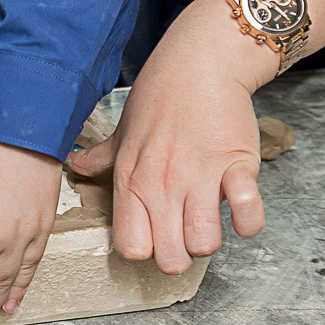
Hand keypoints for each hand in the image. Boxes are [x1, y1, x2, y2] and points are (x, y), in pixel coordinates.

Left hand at [68, 0, 275, 273]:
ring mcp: (201, 178)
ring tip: (211, 218)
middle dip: (181, 256)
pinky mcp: (238, 166)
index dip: (147, 250)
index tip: (156, 236)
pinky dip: (249, 221)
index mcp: (132, 183)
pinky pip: (248, 213)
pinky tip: (242, 207)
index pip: (132, 248)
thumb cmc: (158, 100)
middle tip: (186, 234)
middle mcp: (163, 186)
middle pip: (171, 258)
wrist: (200, 65)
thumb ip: (100, 157)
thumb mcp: (122, 134)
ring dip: (211, 239)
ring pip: (205, 243)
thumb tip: (75, 165)